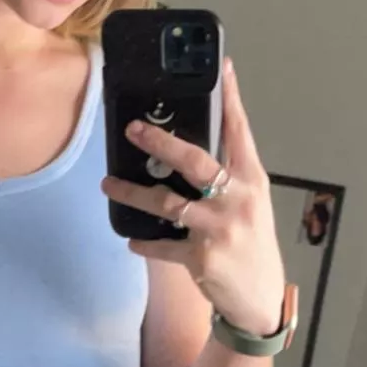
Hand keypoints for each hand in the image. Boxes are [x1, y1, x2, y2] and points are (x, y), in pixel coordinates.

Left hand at [102, 60, 285, 337]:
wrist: (259, 299)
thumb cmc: (251, 245)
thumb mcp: (249, 204)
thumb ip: (227, 177)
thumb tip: (188, 150)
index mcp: (252, 181)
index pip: (240, 132)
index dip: (230, 98)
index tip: (221, 67)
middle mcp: (237, 200)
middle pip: (195, 162)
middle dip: (161, 143)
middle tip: (133, 129)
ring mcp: (219, 230)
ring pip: (167, 203)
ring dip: (132, 193)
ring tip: (108, 185)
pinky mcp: (201, 258)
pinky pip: (163, 245)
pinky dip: (144, 243)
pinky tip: (132, 239)